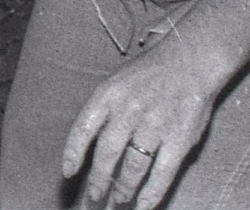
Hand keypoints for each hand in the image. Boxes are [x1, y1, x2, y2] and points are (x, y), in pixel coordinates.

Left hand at [62, 31, 227, 208]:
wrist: (188, 61)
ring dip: (123, 187)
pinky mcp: (179, 139)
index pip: (83, 130)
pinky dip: (152, 192)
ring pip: (133, 166)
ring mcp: (154, 126)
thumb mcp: (115, 83)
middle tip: (93, 197)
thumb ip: (103, 110)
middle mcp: (127, 111)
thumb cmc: (147, 74)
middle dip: (98, 179)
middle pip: (107, 153)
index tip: (68, 173)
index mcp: (106, 96)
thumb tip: (88, 142)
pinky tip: (143, 205)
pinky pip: (163, 172)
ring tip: (117, 200)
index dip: (73, 154)